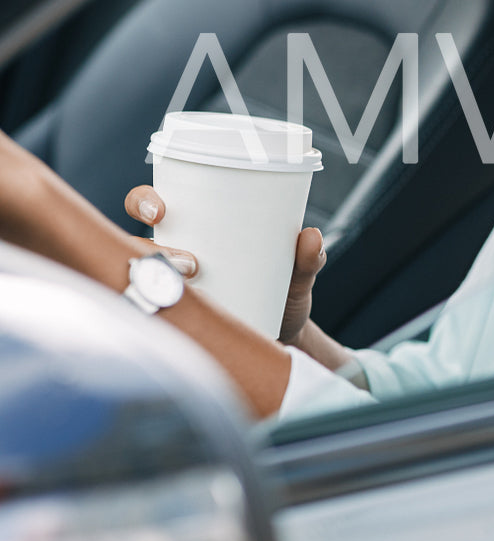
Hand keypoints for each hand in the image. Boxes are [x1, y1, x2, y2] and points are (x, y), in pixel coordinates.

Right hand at [124, 185, 325, 343]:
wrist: (284, 338)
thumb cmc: (282, 294)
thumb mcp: (297, 275)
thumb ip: (308, 259)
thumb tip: (311, 235)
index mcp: (195, 231)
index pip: (153, 206)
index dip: (144, 202)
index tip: (160, 211)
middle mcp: (175, 257)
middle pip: (137, 241)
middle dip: (147, 244)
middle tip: (188, 261)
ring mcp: (172, 290)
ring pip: (142, 279)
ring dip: (159, 280)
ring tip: (197, 287)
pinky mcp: (177, 320)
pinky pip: (154, 317)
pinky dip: (159, 316)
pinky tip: (177, 319)